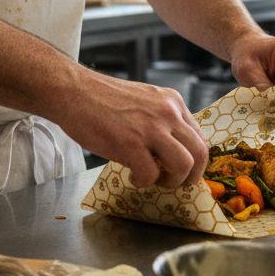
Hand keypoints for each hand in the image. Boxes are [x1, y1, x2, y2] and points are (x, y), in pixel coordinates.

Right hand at [56, 71, 207, 190]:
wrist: (74, 92)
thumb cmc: (102, 100)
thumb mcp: (144, 102)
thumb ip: (161, 121)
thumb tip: (171, 151)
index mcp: (173, 102)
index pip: (200, 137)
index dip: (195, 161)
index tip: (185, 172)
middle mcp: (168, 112)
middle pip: (200, 153)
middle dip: (191, 176)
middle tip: (175, 184)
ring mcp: (151, 127)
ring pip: (184, 165)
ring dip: (171, 181)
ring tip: (153, 180)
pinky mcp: (131, 143)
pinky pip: (151, 174)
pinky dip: (143, 182)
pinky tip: (131, 176)